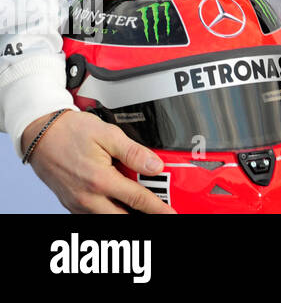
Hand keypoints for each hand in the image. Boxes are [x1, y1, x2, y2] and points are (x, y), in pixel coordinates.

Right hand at [22, 111, 175, 213]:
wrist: (40, 134)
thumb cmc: (70, 131)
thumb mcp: (108, 134)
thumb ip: (134, 153)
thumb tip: (155, 166)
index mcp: (100, 180)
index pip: (137, 199)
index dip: (158, 208)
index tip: (171, 213)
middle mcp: (87, 197)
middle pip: (122, 217)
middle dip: (142, 216)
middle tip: (158, 209)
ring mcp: (76, 203)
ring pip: (107, 218)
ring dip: (124, 213)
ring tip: (140, 204)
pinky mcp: (70, 203)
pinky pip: (92, 215)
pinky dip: (108, 211)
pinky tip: (117, 200)